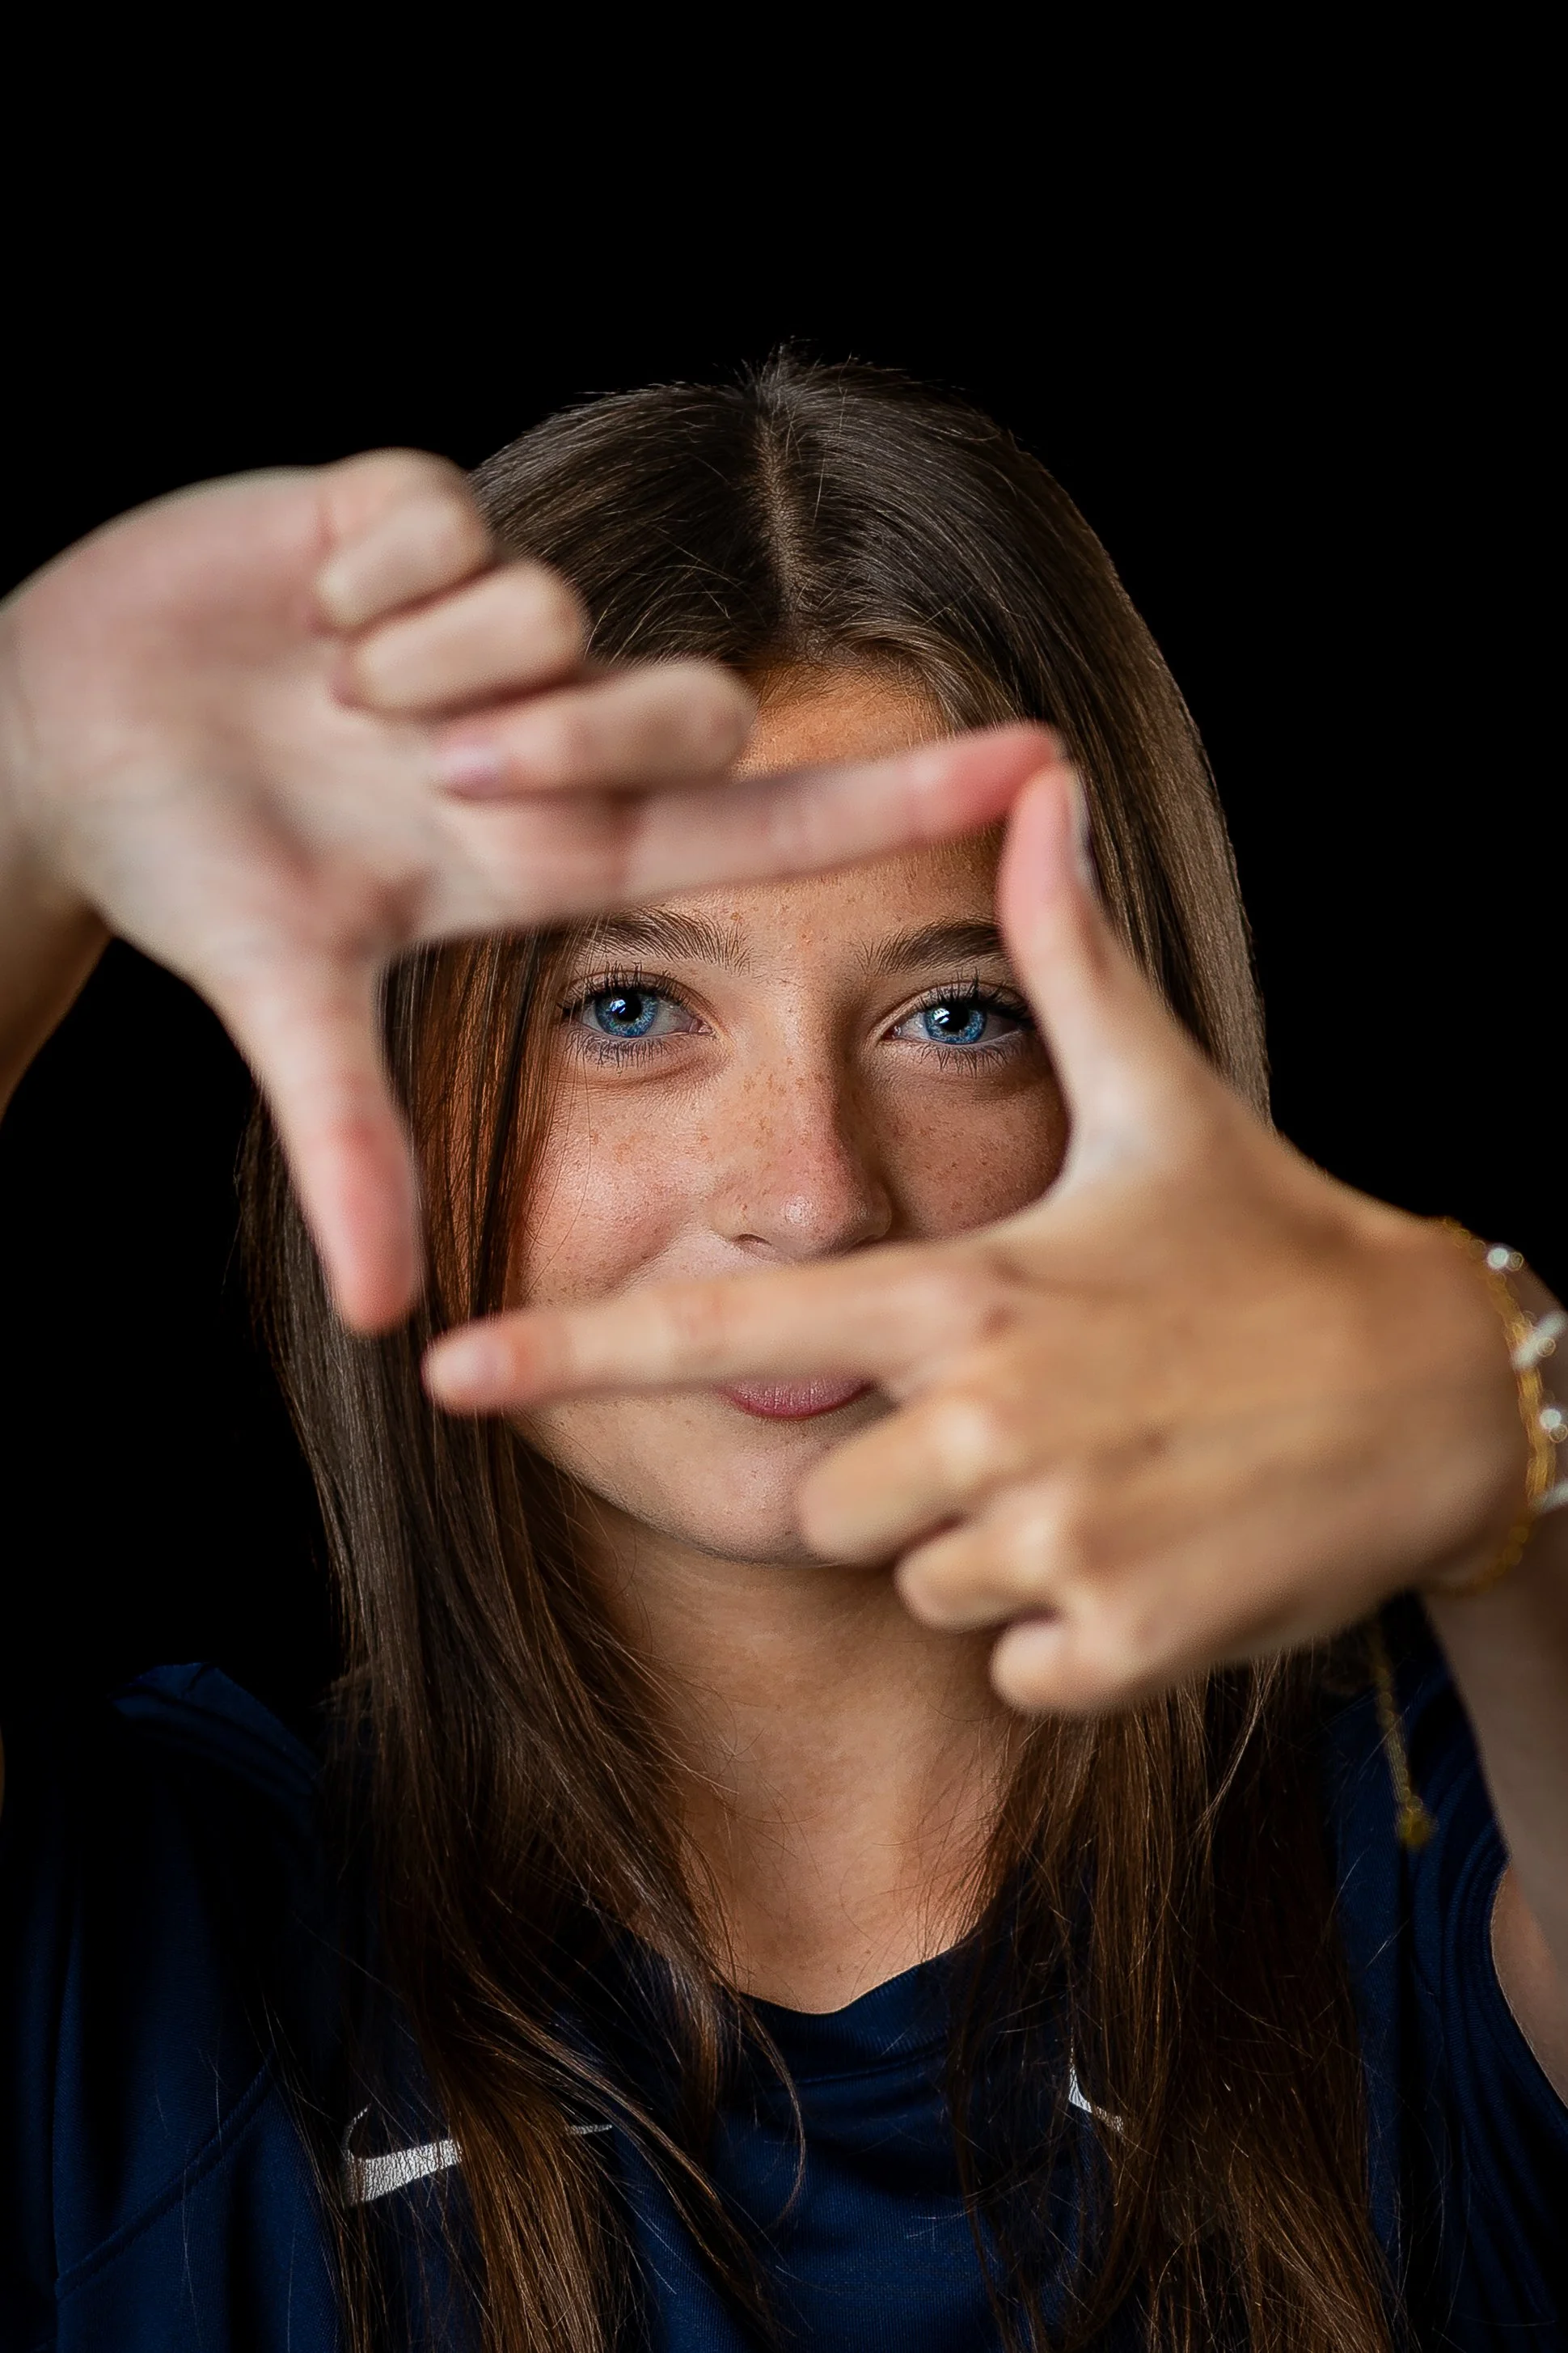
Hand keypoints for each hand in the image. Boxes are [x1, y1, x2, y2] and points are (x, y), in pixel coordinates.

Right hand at [0, 453, 1047, 1327]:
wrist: (68, 735)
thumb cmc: (197, 865)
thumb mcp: (291, 996)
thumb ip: (350, 1145)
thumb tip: (384, 1322)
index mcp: (551, 844)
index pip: (763, 821)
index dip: (902, 798)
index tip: (1043, 768)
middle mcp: (550, 727)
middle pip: (676, 708)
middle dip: (543, 745)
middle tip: (415, 770)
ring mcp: (494, 620)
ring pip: (548, 615)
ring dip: (418, 666)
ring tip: (331, 693)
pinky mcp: (414, 507)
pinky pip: (438, 523)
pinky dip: (356, 575)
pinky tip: (307, 611)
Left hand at [427, 761, 1530, 1711]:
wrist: (1439, 1390)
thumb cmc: (1272, 1239)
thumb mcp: (1162, 1097)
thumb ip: (1068, 955)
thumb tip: (1033, 783)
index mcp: (962, 1289)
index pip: (730, 1324)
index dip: (574, 1354)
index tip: (446, 1376)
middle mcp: (983, 1418)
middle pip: (824, 1499)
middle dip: (900, 1474)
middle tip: (1029, 1414)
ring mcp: (1051, 1538)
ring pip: (919, 1583)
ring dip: (990, 1549)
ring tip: (1104, 1469)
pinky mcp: (1116, 1642)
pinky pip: (1013, 1662)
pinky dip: (1065, 1630)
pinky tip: (1151, 1546)